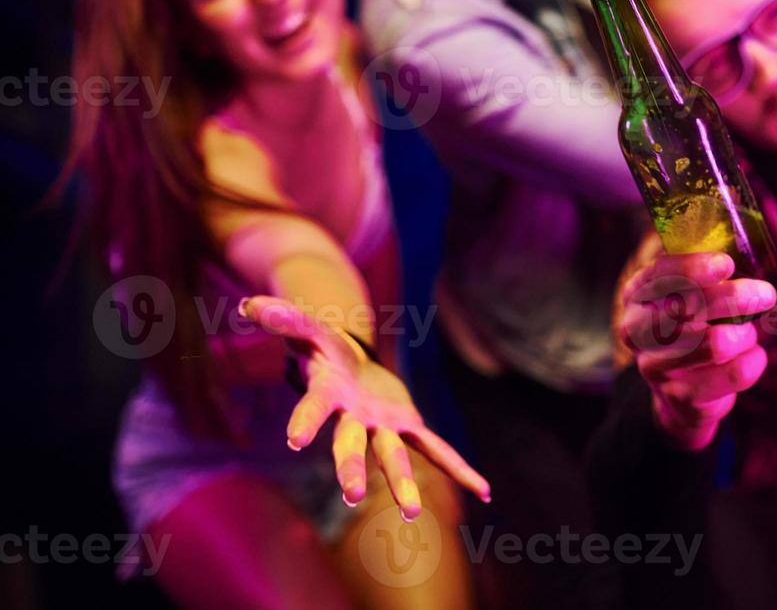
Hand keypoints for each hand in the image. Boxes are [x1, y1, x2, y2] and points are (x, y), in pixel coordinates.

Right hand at [239, 296, 490, 519]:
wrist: (350, 366)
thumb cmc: (324, 348)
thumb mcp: (309, 329)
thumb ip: (285, 319)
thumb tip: (250, 306)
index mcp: (327, 395)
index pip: (313, 409)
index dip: (304, 421)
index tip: (293, 440)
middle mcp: (353, 419)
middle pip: (350, 446)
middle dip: (351, 468)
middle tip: (352, 495)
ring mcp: (381, 427)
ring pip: (392, 458)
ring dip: (400, 484)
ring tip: (411, 513)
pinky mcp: (407, 426)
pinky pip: (436, 449)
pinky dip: (459, 468)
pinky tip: (484, 491)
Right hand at [618, 252, 776, 450]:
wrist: (679, 395)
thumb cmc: (690, 330)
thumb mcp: (686, 299)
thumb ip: (704, 277)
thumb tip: (747, 251)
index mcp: (637, 296)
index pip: (659, 274)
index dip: (694, 267)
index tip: (726, 264)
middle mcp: (637, 331)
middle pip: (688, 308)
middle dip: (734, 296)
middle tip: (765, 293)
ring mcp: (655, 368)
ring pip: (716, 343)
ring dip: (745, 333)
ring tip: (747, 332)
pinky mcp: (682, 398)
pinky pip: (735, 373)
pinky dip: (754, 360)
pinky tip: (751, 356)